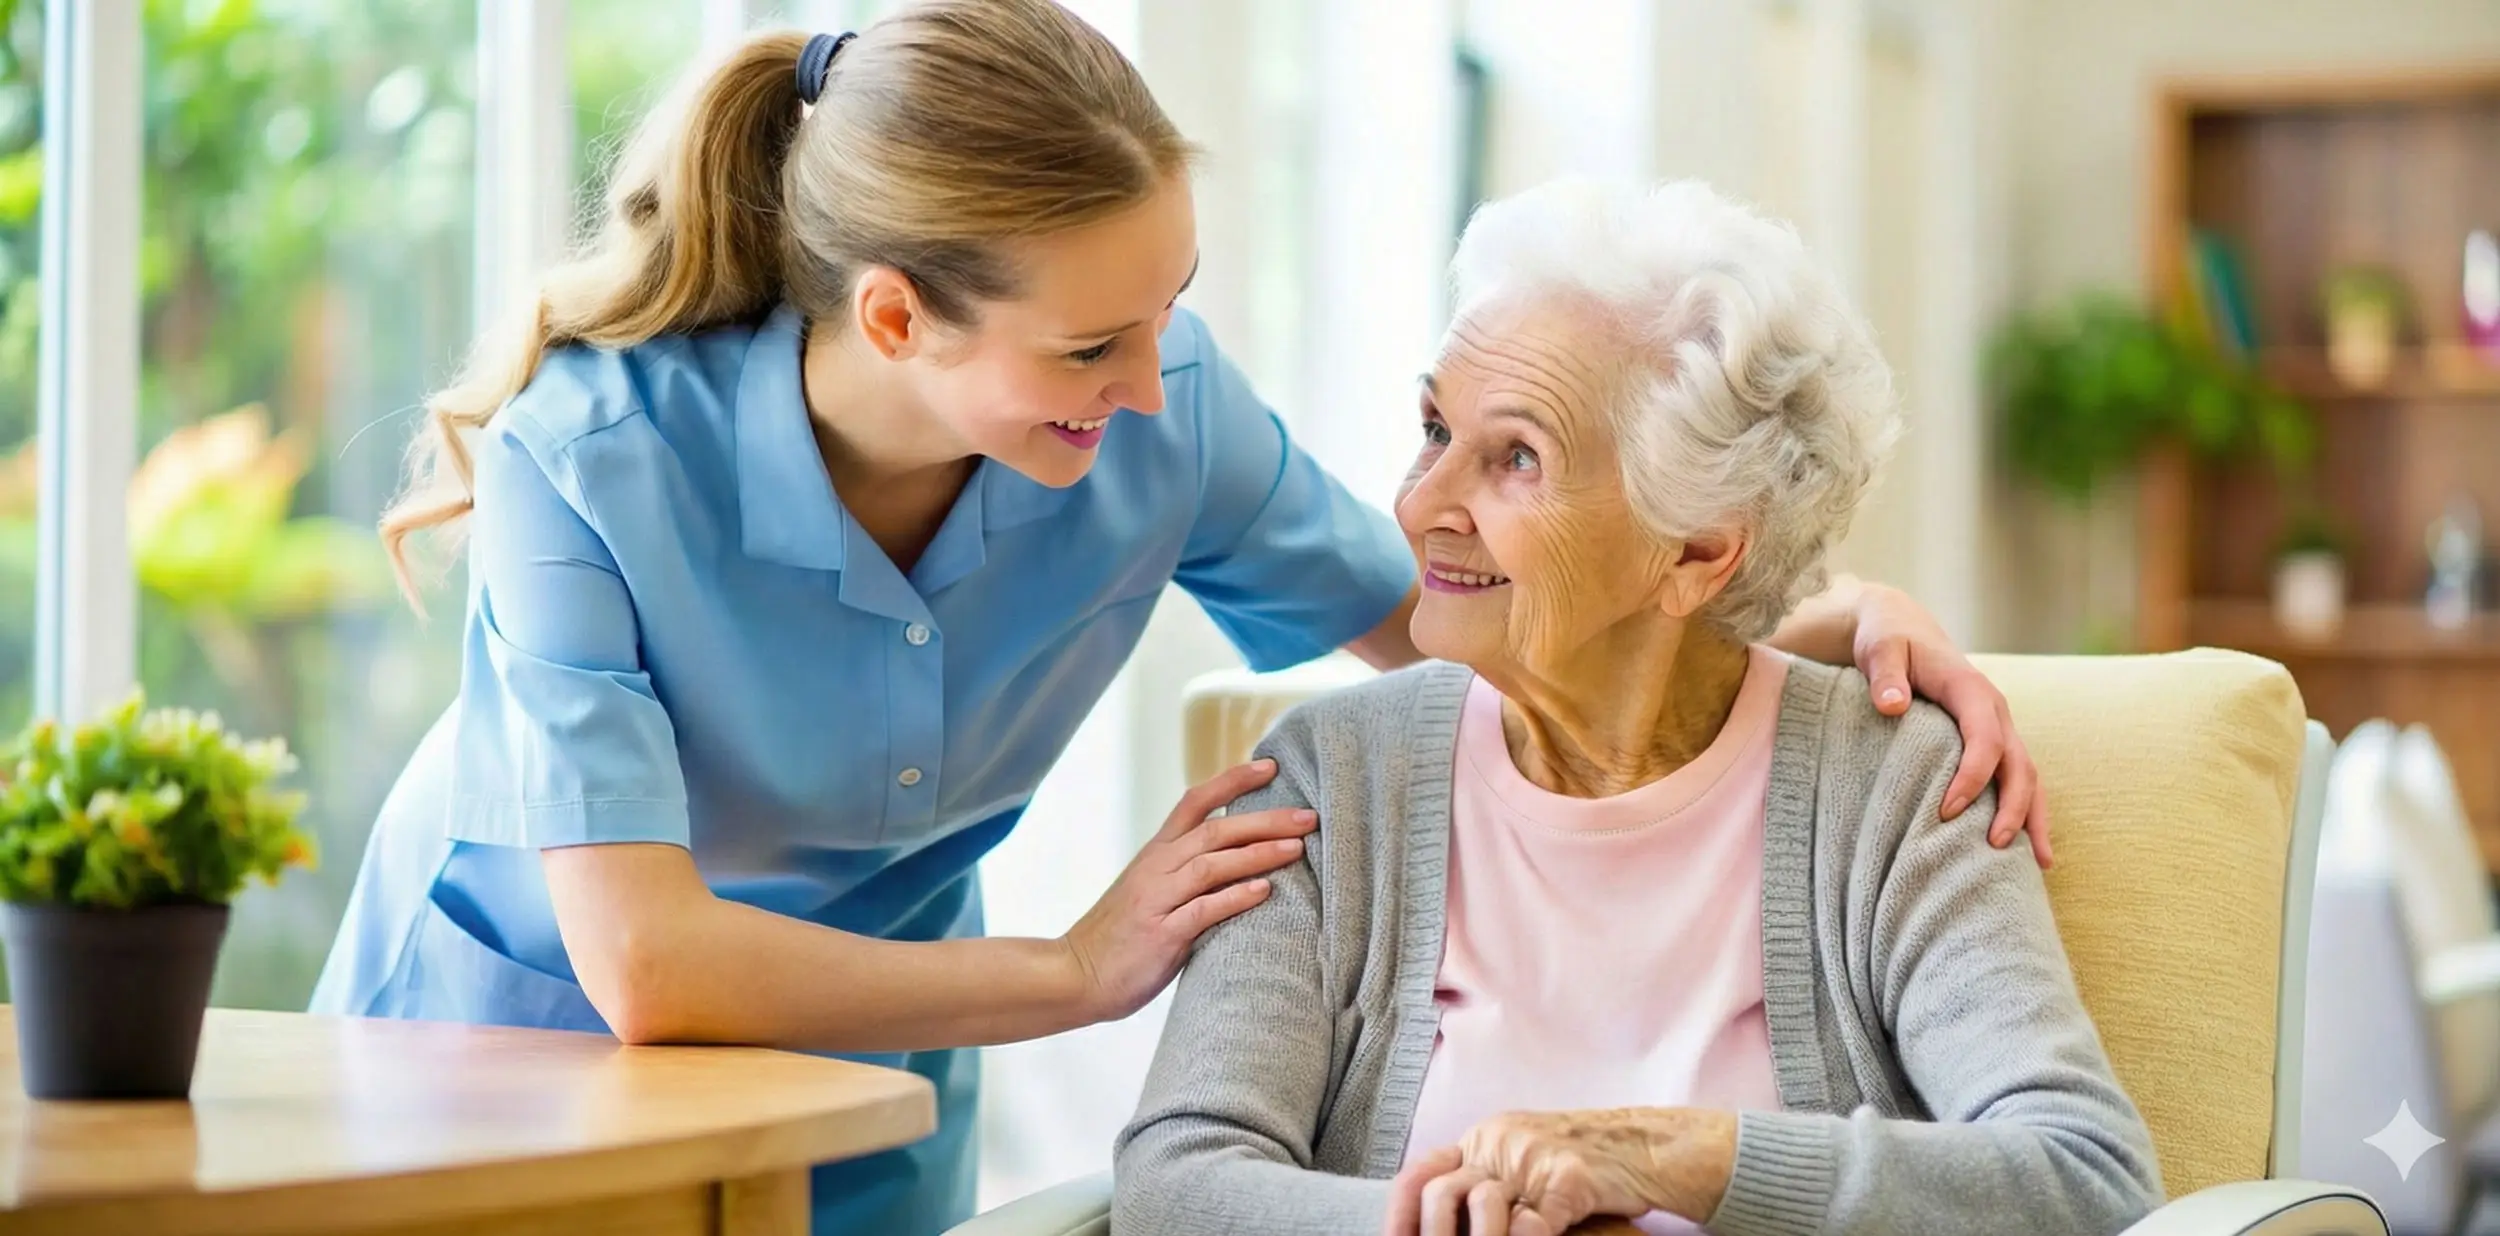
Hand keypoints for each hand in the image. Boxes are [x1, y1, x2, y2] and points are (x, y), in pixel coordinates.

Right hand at [1058, 760, 1314, 1021]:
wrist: (1075, 974)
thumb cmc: (1120, 937)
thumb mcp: (1150, 891)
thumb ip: (1185, 872)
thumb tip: (1239, 861)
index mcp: (1155, 853)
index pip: (1194, 801)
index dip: (1232, 781)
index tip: (1270, 766)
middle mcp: (1156, 867)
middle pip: (1215, 830)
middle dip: (1265, 820)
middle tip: (1308, 817)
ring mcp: (1157, 899)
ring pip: (1211, 864)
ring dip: (1257, 853)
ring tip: (1296, 848)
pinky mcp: (1161, 933)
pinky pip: (1202, 910)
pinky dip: (1235, 898)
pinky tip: (1264, 891)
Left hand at [1384, 1112, 1659, 1235]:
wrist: (1646, 1146)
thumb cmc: (1584, 1161)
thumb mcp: (1522, 1160)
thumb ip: (1485, 1183)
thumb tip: (1444, 1223)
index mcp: (1484, 1140)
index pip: (1423, 1173)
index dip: (1401, 1215)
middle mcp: (1502, 1143)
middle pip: (1444, 1193)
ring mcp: (1535, 1159)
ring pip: (1484, 1209)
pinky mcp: (1570, 1180)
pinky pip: (1533, 1224)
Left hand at [1851, 583, 2051, 868]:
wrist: (1903, 627)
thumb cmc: (1888, 641)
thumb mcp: (1880, 650)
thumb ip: (1884, 675)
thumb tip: (1892, 705)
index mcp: (1970, 689)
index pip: (1985, 738)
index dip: (1972, 777)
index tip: (1946, 811)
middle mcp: (1995, 710)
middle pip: (2019, 763)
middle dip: (2014, 807)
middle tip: (1994, 847)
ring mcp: (2000, 726)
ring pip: (2029, 775)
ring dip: (2034, 817)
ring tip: (2038, 864)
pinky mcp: (1994, 740)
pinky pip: (2018, 777)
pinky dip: (2027, 810)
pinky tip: (2028, 847)